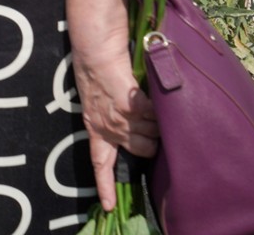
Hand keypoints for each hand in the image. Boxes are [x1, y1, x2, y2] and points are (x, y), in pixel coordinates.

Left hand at [74, 47, 159, 210]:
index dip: (106, 186)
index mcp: (95, 127)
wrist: (94, 47)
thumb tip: (141, 132)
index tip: (109, 207)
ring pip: (155, 133)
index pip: (100, 163)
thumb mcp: (98, 101)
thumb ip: (115, 119)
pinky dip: (159, 106)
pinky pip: (157, 115)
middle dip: (152, 139)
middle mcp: (107, 127)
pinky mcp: (132, 104)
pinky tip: (148, 94)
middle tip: (145, 118)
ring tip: (144, 101)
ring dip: (157, 121)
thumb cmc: (98, 70)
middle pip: (144, 151)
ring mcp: (120, 117)